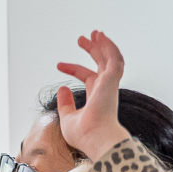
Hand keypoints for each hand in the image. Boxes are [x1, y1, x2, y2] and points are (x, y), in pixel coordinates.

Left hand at [54, 30, 130, 161]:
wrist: (95, 138)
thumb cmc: (84, 134)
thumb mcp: (68, 118)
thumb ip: (65, 104)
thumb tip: (62, 89)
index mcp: (97, 97)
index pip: (87, 77)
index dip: (74, 68)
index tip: (58, 64)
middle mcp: (106, 89)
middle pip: (101, 64)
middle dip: (93, 50)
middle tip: (82, 38)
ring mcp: (111, 84)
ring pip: (110, 59)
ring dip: (104, 45)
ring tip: (94, 33)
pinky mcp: (113, 80)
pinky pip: (114, 58)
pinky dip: (109, 47)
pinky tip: (101, 37)